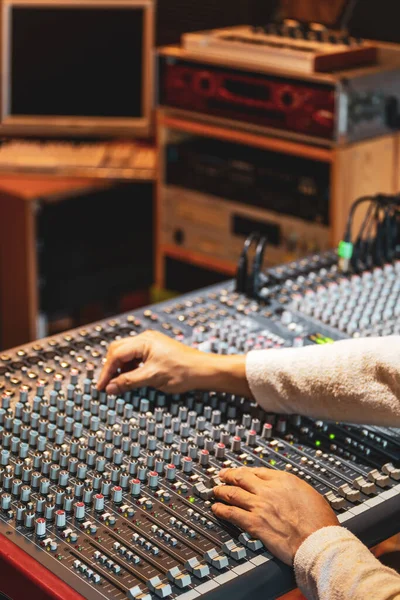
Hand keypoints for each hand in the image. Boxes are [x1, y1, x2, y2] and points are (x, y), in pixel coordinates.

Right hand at [97, 330, 250, 396]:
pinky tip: (132, 379)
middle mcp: (146, 339)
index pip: (116, 354)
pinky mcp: (156, 351)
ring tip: (120, 384)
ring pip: (127, 354)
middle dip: (111, 368)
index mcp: (143, 341)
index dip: (107, 372)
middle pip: (118, 351)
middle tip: (108, 385)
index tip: (102, 387)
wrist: (204, 370)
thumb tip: (110, 388)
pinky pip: (136, 357)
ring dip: (121, 369)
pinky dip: (130, 368)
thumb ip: (129, 382)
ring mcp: (151, 344)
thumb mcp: (152, 378)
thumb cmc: (183, 371)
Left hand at [212, 467, 338, 564]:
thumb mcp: (309, 493)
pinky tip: (216, 509)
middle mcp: (269, 490)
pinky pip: (232, 514)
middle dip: (229, 475)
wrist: (318, 541)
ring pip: (233, 493)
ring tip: (214, 490)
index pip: (258, 471)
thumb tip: (286, 489)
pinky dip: (221, 510)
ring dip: (221, 491)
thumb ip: (293, 488)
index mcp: (284, 480)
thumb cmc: (320, 522)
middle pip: (241, 478)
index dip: (246, 471)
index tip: (241, 472)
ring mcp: (260, 506)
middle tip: (222, 475)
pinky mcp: (255, 524)